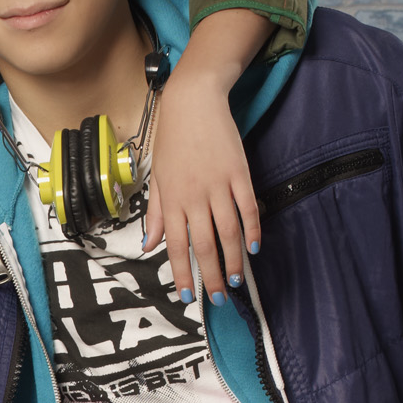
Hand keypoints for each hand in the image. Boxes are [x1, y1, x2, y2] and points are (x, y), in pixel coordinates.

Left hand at [143, 73, 259, 307]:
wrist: (193, 101)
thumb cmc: (172, 140)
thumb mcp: (157, 177)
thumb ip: (155, 213)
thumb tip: (149, 245)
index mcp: (171, 200)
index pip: (175, 245)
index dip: (182, 273)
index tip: (188, 296)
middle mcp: (194, 196)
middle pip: (204, 245)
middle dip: (211, 276)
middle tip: (219, 300)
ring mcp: (218, 185)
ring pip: (228, 232)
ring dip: (233, 260)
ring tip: (236, 281)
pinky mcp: (239, 173)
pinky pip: (248, 208)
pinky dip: (252, 230)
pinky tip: (253, 248)